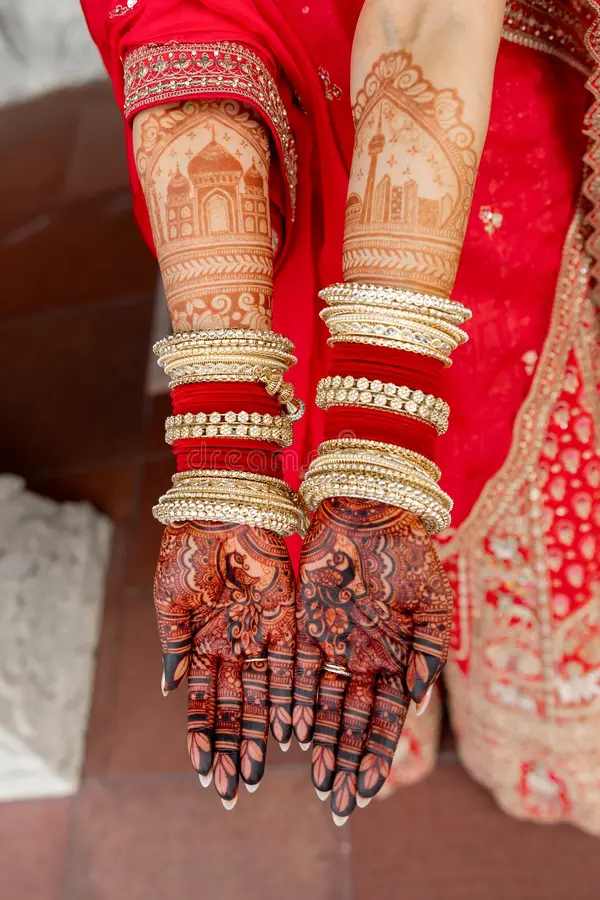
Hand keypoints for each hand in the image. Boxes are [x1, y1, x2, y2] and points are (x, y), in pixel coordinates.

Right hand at [154, 522, 294, 804]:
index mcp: (202, 640)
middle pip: (234, 706)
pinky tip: (291, 730)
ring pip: (264, 694)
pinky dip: (291, 696)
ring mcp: (261, 633)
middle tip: (231, 790)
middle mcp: (234, 644)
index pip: (203, 700)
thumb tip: (169, 691)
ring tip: (259, 772)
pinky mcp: (289, 617)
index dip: (203, 736)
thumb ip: (174, 644)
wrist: (225, 503)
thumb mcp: (170, 599)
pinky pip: (291, 664)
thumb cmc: (190, 545)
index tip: (202, 773)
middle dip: (233, 746)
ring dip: (261, 732)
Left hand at [293, 497, 452, 821]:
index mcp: (396, 656)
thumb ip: (429, 651)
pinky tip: (287, 733)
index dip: (376, 756)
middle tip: (336, 803)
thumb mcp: (430, 602)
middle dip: (344, 761)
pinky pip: (296, 671)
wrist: (367, 506)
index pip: (385, 718)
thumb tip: (420, 701)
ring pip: (321, 704)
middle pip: (350, 721)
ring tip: (312, 780)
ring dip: (317, 742)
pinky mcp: (303, 624)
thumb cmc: (406, 549)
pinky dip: (292, 701)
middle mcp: (362, 657)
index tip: (366, 793)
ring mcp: (332, 643)